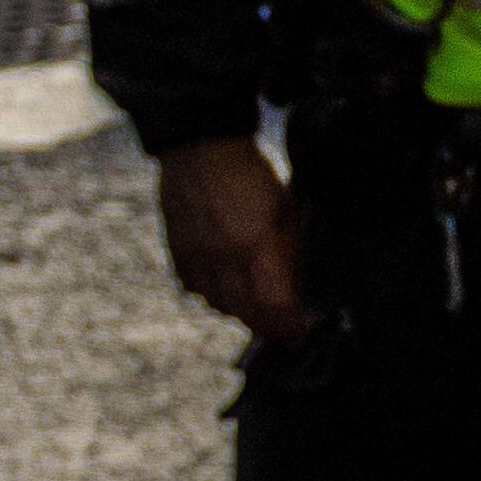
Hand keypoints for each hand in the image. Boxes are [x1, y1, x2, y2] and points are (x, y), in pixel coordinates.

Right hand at [158, 134, 305, 339]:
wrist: (199, 147)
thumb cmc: (250, 173)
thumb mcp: (285, 206)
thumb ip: (289, 250)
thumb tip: (297, 288)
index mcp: (253, 244)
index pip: (273, 303)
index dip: (290, 325)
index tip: (304, 333)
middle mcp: (220, 257)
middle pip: (245, 312)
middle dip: (268, 326)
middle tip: (285, 330)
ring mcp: (194, 257)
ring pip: (218, 304)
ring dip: (242, 313)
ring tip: (260, 310)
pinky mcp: (176, 253)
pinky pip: (195, 289)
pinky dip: (213, 296)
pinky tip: (227, 288)